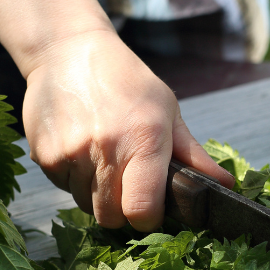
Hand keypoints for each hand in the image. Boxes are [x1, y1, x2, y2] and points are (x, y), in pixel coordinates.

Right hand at [22, 28, 234, 230]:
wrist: (68, 51)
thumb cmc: (125, 81)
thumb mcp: (166, 110)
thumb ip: (192, 155)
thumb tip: (224, 185)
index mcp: (144, 139)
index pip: (142, 210)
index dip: (148, 218)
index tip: (149, 209)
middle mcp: (106, 149)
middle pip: (111, 217)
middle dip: (121, 210)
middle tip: (125, 185)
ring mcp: (71, 153)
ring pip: (85, 205)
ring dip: (95, 194)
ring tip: (100, 160)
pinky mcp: (45, 155)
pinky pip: (62, 188)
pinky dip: (72, 179)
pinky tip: (79, 149)